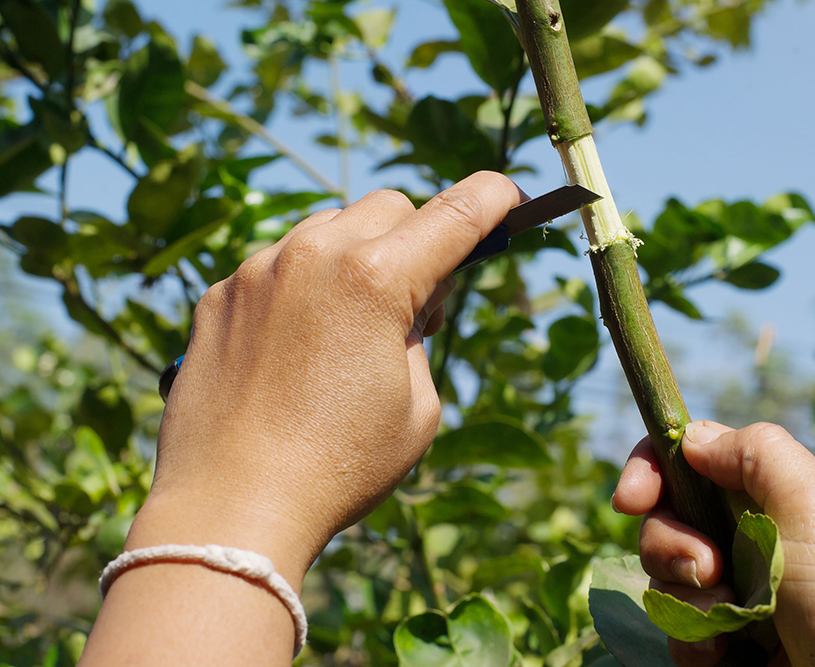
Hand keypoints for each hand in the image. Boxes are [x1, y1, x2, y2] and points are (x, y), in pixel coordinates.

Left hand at [126, 171, 524, 587]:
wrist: (230, 507)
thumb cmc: (338, 467)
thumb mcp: (417, 409)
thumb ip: (418, 338)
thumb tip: (403, 308)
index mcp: (376, 280)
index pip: (455, 213)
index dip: (494, 198)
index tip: (509, 196)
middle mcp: (313, 255)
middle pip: (389, 207)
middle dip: (416, 240)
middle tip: (417, 306)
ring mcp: (257, 270)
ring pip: (328, 229)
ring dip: (355, 258)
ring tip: (349, 329)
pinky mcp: (219, 294)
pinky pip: (276, 264)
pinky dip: (302, 286)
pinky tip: (296, 346)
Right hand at [613, 421, 814, 666]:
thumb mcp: (813, 502)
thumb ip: (753, 452)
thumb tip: (690, 438)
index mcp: (765, 493)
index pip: (687, 460)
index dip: (650, 470)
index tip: (631, 500)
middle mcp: (745, 536)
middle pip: (663, 520)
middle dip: (670, 545)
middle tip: (710, 570)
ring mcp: (734, 590)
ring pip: (664, 579)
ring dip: (685, 601)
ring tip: (730, 624)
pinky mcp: (727, 639)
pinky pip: (677, 631)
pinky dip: (691, 643)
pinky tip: (723, 655)